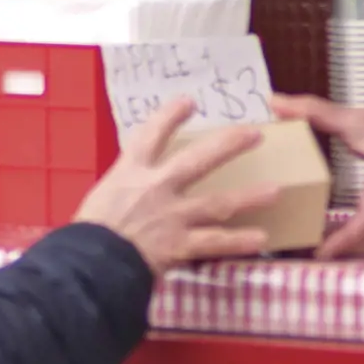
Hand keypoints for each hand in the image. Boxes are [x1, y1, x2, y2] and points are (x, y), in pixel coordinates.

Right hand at [71, 99, 285, 275]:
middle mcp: (156, 187)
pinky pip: (214, 243)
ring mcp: (172, 216)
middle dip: (229, 145)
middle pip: (198, 160)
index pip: (152, 134)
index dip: (171, 115)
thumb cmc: (88, 230)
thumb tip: (132, 190)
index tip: (189, 101)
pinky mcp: (179, 245)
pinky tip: (261, 238)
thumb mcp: (101, 196)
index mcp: (131, 171)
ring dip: (249, 196)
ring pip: (218, 203)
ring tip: (275, 190)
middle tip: (254, 134)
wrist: (88, 262)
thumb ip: (124, 188)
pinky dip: (238, 241)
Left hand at [276, 77, 363, 258]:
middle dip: (338, 253)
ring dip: (346, 251)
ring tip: (311, 253)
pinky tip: (333, 242)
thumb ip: (316, 111)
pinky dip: (356, 243)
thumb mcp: (362, 117)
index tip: (318, 252)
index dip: (343, 240)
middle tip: (301, 257)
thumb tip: (276, 103)